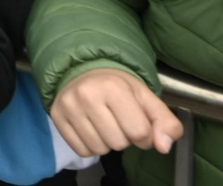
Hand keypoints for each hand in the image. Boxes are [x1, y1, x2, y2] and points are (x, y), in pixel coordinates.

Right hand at [50, 68, 183, 157]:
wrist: (82, 72)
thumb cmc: (118, 87)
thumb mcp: (146, 98)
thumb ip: (166, 122)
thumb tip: (163, 147)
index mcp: (113, 86)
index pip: (139, 132)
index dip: (145, 136)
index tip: (139, 124)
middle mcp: (87, 94)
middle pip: (119, 143)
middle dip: (125, 138)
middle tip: (119, 121)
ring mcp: (69, 106)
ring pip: (100, 149)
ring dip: (108, 143)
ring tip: (105, 124)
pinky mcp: (56, 117)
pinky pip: (82, 151)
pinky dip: (91, 146)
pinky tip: (91, 129)